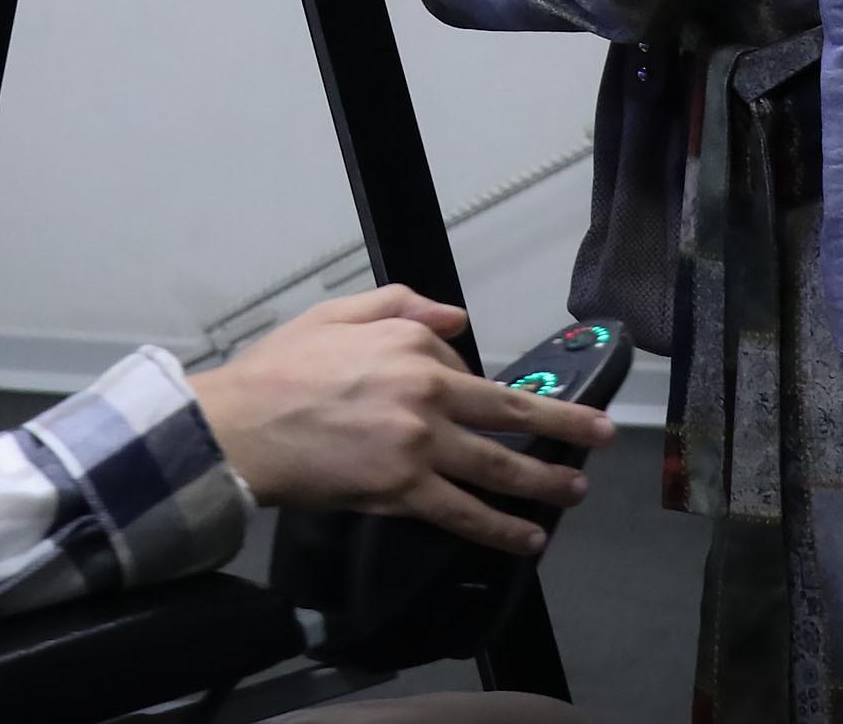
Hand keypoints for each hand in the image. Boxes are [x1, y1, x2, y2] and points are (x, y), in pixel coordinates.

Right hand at [187, 287, 613, 556]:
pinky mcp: (405, 491)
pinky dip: (502, 528)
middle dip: (565, 425)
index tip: (480, 400)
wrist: (241, 427)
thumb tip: (455, 318)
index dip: (470, 384)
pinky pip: (465, 513)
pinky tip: (528, 537)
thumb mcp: (336, 312)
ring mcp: (421, 445)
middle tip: (601, 435)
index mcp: (412, 344)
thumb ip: (400, 305)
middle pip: (510, 412)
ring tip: (574, 490)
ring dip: (545, 481)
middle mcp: (428, 391)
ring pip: (499, 467)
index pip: (464, 365)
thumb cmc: (280, 370)